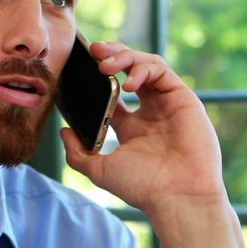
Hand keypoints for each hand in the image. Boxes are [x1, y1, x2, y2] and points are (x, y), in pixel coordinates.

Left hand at [60, 41, 226, 215]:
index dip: (96, 77)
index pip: (113, 91)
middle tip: (92, 51)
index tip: (77, 68)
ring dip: (124, 57)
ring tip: (104, 65)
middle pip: (130, 71)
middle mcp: (151, 112)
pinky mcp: (184, 98)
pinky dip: (143, 69)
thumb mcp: (100, 169)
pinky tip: (129, 82)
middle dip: (111, 56)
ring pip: (147, 64)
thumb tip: (63, 131)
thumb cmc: (143, 187)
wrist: (176, 196)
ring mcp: (168, 103)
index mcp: (132, 127)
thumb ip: (78, 152)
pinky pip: (162, 71)